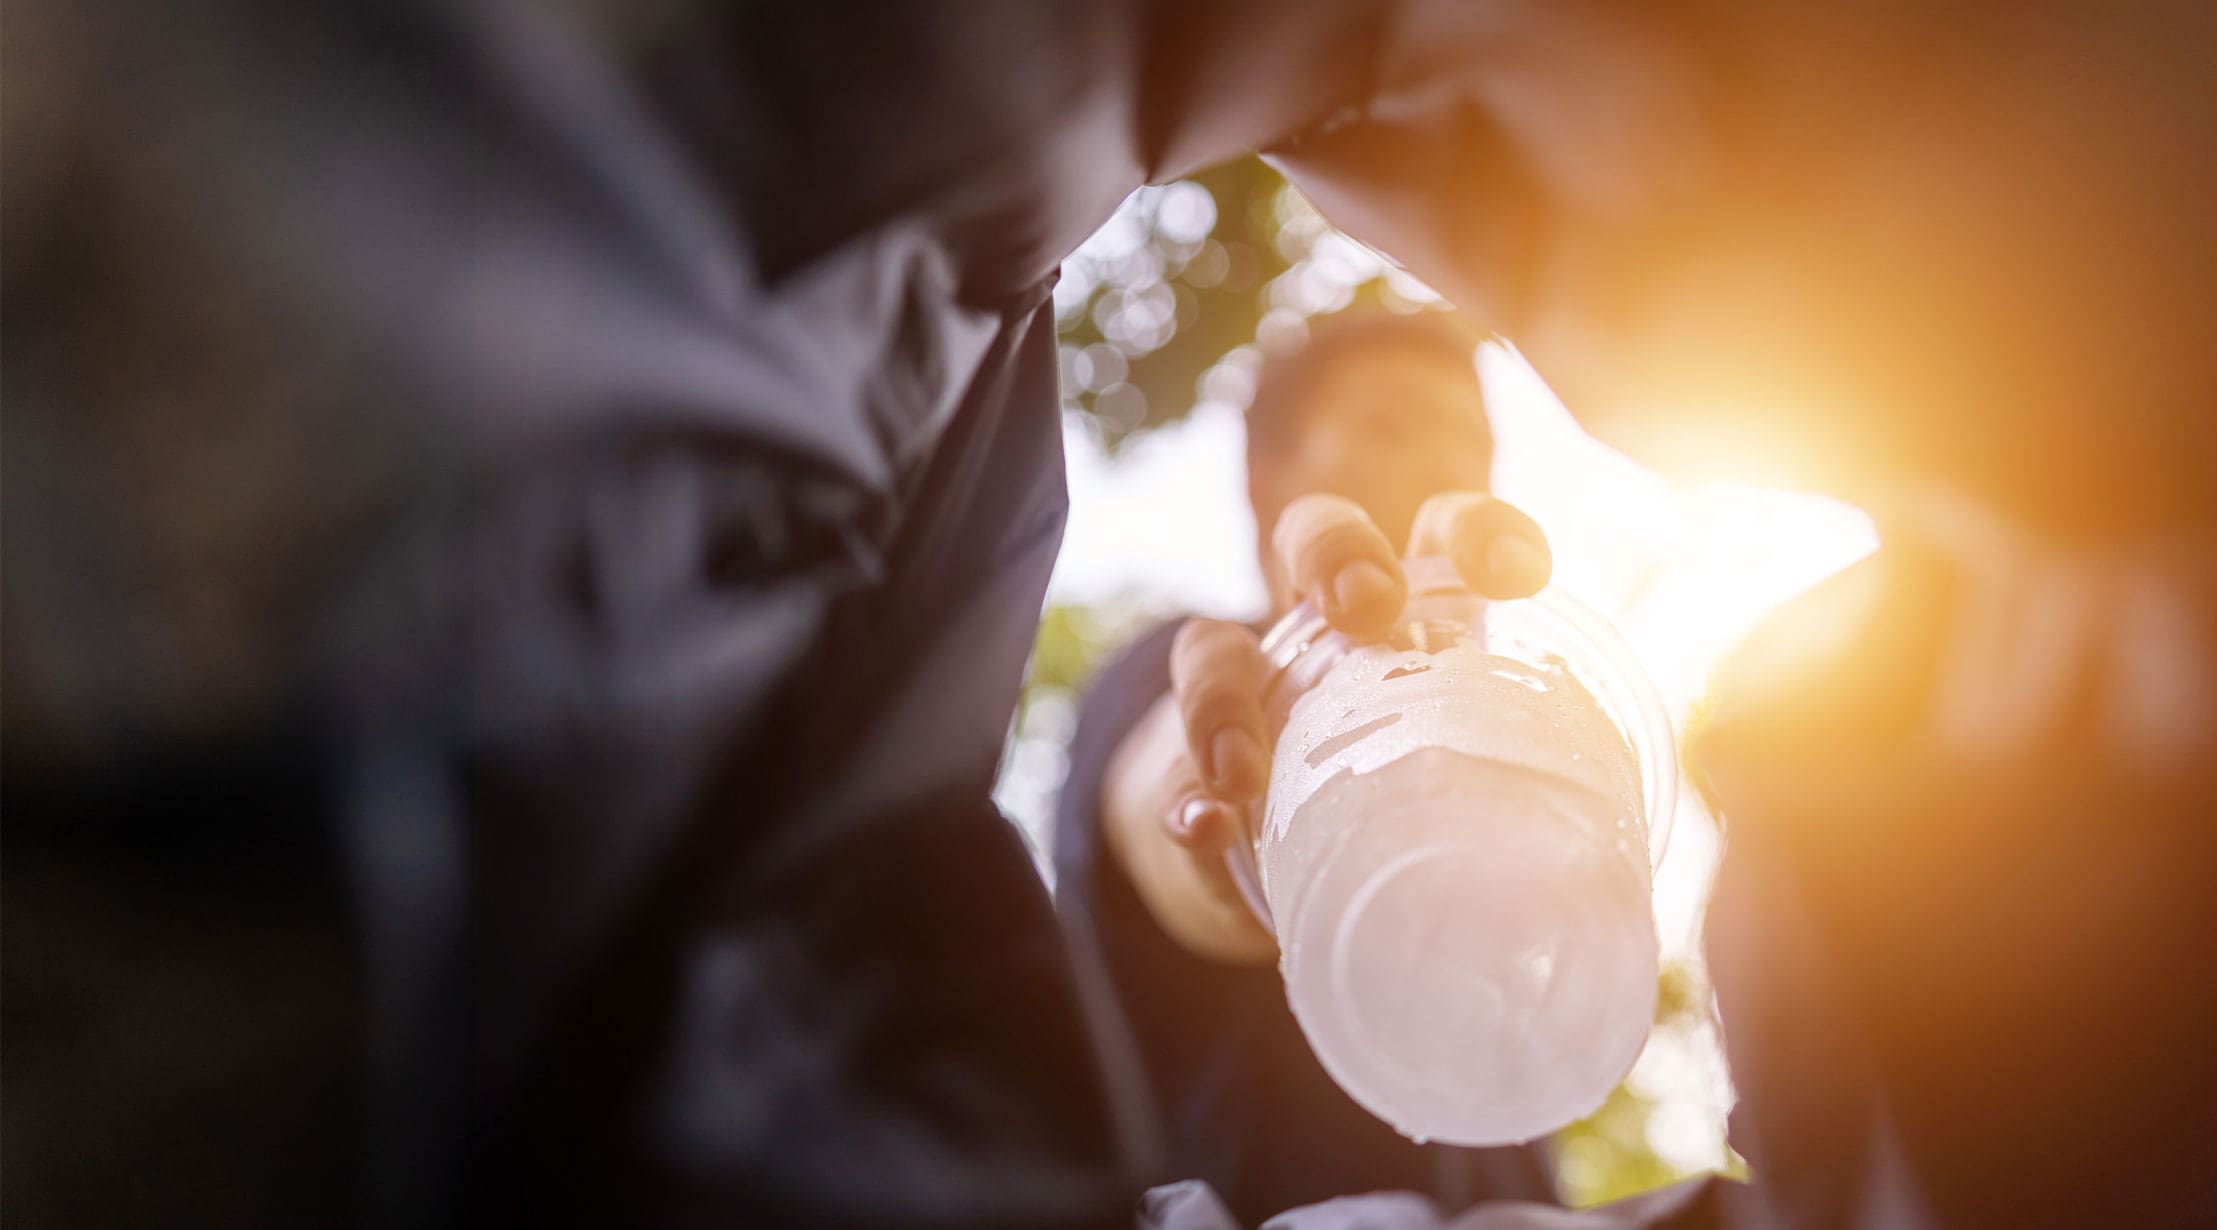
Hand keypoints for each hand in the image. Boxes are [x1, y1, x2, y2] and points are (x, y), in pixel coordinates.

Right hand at [1101, 491, 1551, 962]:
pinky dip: (1184, 801)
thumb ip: (1531, 796)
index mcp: (1410, 613)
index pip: (1443, 532)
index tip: (1522, 575)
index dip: (1480, 531)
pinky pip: (1169, 779)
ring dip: (1224, 698)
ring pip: (1208, 647)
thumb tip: (1644, 868)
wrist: (1287, 865)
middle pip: (1312, 537)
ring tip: (1247, 771)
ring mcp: (1240, 698)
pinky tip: (1210, 827)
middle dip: (1337, 556)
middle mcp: (1317, 631)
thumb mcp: (1475, 782)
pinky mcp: (1185, 779)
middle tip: (1370, 610)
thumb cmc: (1412, 800)